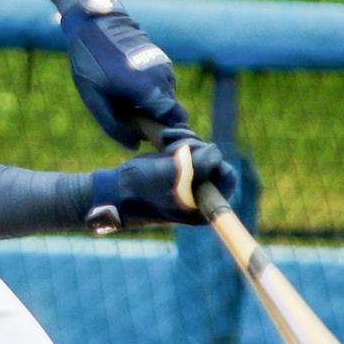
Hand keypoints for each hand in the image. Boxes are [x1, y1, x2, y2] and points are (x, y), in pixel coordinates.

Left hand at [58, 0, 188, 148]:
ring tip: (124, 98)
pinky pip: (162, 84)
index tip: (152, 136)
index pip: (177, 118)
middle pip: (171, 111)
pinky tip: (127, 85)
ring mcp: (164, 65)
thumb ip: (113, 126)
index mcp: (148, 88)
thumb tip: (135, 146)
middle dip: (156, 119)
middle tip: (129, 118)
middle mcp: (163, 76)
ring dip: (151, 103)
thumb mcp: (94, 98)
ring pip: (167, 97)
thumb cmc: (90, 62)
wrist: (93, 22)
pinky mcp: (161, 57)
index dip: (168, 131)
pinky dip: (150, 90)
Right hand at [83, 139, 237, 232]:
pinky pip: (188, 148)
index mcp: (205, 205)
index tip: (192, 157)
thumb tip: (216, 152)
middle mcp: (201, 194)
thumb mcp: (176, 174)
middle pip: (214, 159)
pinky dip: (179, 140)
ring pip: (201, 150)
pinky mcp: (178, 169)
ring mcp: (189, 181)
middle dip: (196, 147)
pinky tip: (164, 138)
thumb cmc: (143, 187)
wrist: (115, 189)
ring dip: (184, 141)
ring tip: (165, 141)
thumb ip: (202, 162)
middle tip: (173, 149)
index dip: (213, 161)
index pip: (227, 176)